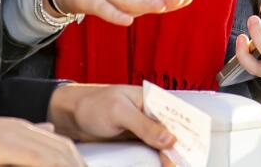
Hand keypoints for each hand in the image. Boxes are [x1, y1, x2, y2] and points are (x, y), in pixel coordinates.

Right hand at [0, 118, 82, 165]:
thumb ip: (22, 140)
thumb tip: (49, 131)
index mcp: (19, 130)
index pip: (60, 145)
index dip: (76, 160)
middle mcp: (19, 129)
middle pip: (62, 149)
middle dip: (77, 164)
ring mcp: (11, 136)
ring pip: (53, 154)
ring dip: (68, 165)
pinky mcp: (3, 144)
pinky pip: (37, 159)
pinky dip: (51, 166)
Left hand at [47, 83, 174, 153]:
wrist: (69, 115)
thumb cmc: (92, 104)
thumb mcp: (120, 113)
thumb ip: (145, 126)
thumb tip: (169, 138)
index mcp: (151, 99)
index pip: (176, 116)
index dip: (186, 132)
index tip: (191, 148)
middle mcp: (149, 112)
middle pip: (171, 131)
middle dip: (178, 146)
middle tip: (179, 161)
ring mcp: (141, 127)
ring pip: (161, 143)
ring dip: (167, 154)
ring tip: (172, 164)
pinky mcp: (133, 139)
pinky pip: (149, 150)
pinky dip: (156, 157)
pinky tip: (162, 163)